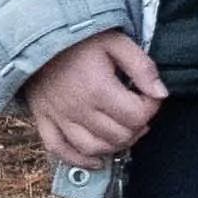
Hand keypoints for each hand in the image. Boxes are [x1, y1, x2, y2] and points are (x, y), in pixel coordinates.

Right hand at [23, 29, 165, 168]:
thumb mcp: (117, 42)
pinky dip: (80, 160)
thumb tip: (161, 94)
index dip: (151, 107)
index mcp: (97, 89)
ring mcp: (57, 118)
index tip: (149, 95)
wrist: (36, 37)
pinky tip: (98, 160)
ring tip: (125, 130)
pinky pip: (59, 150)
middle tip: (138, 111)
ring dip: (115, 145)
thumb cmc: (80, 41)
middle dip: (137, 126)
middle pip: (119, 136)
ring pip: (93, 148)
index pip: (137, 116)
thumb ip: (143, 68)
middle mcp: (76, 109)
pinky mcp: (42, 120)